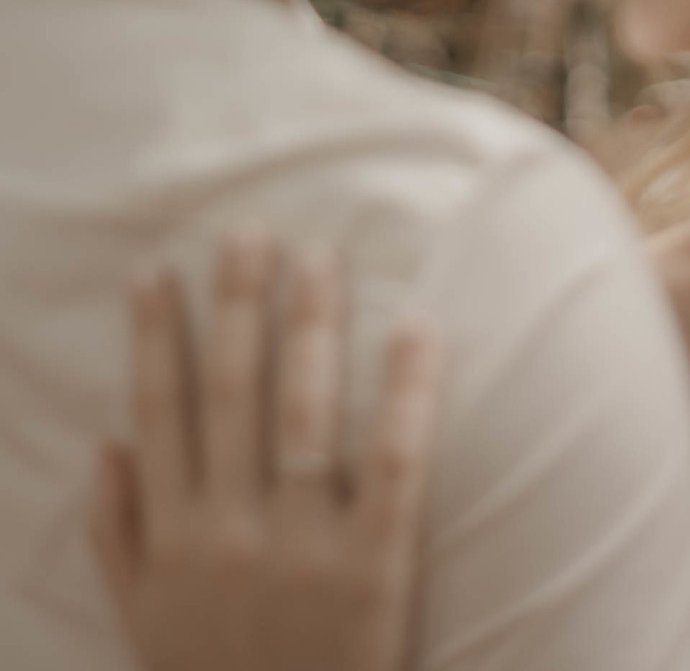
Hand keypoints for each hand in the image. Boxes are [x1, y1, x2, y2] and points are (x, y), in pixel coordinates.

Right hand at [90, 236, 438, 670]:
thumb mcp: (144, 619)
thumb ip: (119, 533)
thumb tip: (112, 442)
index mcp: (177, 536)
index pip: (160, 412)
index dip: (156, 337)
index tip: (159, 271)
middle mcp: (231, 530)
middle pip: (232, 392)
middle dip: (237, 305)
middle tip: (251, 232)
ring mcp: (303, 547)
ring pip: (303, 412)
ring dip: (308, 328)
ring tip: (319, 258)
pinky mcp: (374, 567)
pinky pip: (391, 463)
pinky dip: (403, 392)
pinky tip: (414, 328)